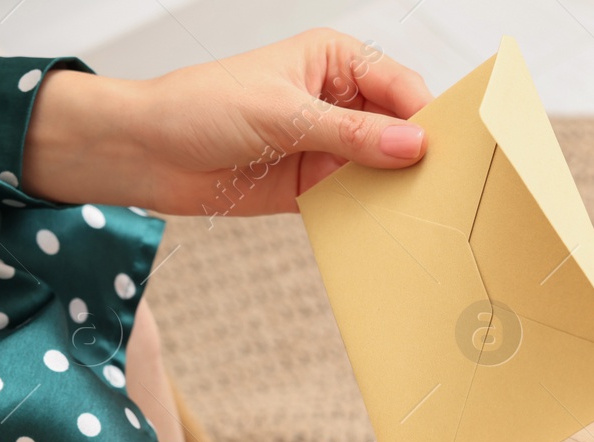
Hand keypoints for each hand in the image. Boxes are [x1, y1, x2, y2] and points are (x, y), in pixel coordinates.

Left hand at [23, 29, 432, 214]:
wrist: (147, 152)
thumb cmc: (201, 107)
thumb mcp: (284, 114)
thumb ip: (352, 134)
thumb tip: (413, 145)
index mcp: (335, 61)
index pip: (401, 86)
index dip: (426, 117)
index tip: (445, 150)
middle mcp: (339, 101)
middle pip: (401, 129)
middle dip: (419, 156)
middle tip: (442, 186)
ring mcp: (330, 145)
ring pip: (384, 168)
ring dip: (398, 189)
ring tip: (420, 212)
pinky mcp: (316, 185)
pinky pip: (358, 200)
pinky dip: (372, 213)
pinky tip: (386, 227)